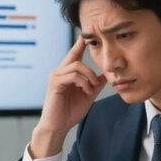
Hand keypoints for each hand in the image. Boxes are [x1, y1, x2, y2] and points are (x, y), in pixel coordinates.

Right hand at [31, 36, 106, 156]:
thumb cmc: (70, 112)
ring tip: (92, 89)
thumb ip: (95, 85)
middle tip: (96, 77)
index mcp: (67, 73)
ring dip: (89, 77)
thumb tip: (105, 75)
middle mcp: (60, 72)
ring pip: (76, 66)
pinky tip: (86, 92)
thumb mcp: (88, 96)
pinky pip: (72, 76)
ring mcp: (56, 77)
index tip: (89, 34)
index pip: (75, 54)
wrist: (58, 127)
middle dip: (88, 61)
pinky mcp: (55, 83)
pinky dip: (83, 83)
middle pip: (76, 56)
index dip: (81, 43)